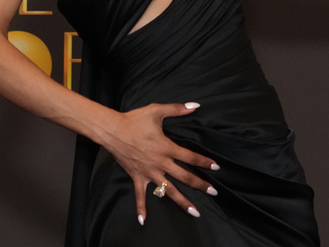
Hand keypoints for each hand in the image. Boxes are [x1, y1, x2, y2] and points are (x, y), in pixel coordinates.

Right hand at [102, 102, 219, 225]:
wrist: (112, 130)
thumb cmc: (134, 120)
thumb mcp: (157, 111)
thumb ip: (177, 109)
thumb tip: (195, 106)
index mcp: (166, 148)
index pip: (190, 157)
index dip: (204, 162)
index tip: (216, 167)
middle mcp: (160, 163)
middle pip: (184, 177)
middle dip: (200, 185)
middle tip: (213, 192)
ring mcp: (149, 172)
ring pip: (168, 191)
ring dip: (182, 201)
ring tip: (195, 212)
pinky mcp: (137, 177)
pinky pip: (140, 196)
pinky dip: (141, 208)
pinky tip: (143, 221)